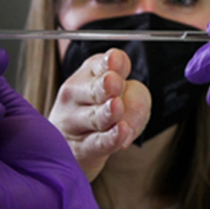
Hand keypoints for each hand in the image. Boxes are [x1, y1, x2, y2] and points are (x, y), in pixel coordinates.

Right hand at [47, 48, 151, 179]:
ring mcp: (73, 122)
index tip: (116, 59)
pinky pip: (98, 143)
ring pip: (96, 117)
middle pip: (94, 90)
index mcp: (89, 74)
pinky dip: (111, 138)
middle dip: (105, 86)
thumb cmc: (109, 113)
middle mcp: (76, 95)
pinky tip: (121, 131)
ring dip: (107, 112)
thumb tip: (129, 121)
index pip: (100, 65)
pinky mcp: (81, 149)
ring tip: (117, 106)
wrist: (77, 146)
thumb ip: (136, 99)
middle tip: (114, 82)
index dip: (110, 63)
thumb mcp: (131, 96)